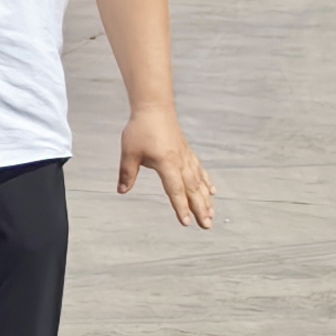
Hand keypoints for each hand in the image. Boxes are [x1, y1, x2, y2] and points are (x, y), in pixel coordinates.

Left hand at [119, 106, 213, 227]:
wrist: (155, 109)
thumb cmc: (141, 130)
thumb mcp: (129, 153)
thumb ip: (127, 173)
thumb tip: (122, 191)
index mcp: (167, 164)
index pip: (175, 190)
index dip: (181, 207)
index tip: (186, 222)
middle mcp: (181, 163)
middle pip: (193, 190)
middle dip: (200, 209)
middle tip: (207, 226)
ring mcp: (187, 158)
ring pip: (199, 182)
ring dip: (206, 199)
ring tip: (212, 214)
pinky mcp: (188, 153)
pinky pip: (200, 171)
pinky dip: (207, 182)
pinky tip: (212, 191)